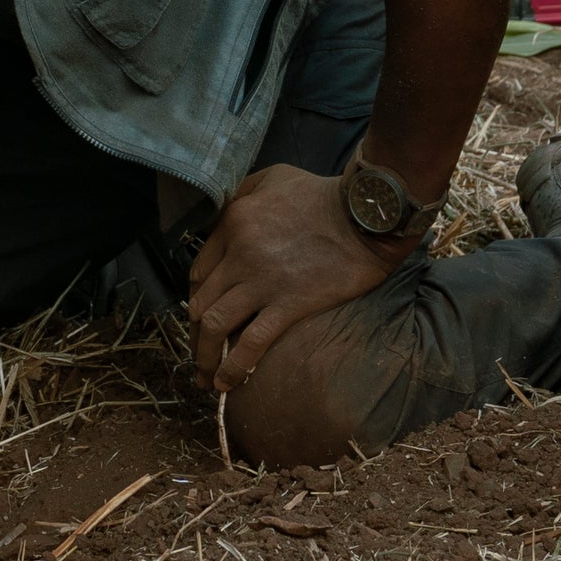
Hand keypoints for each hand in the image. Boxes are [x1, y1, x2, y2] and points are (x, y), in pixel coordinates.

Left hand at [187, 164, 408, 392]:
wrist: (366, 215)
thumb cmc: (323, 194)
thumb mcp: (274, 177)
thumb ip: (244, 193)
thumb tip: (227, 214)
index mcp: (233, 223)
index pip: (200, 271)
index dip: (197, 298)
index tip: (201, 318)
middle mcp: (239, 253)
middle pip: (200, 302)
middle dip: (194, 334)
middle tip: (199, 353)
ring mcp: (262, 281)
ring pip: (214, 325)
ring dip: (204, 357)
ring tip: (204, 379)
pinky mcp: (289, 304)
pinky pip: (250, 342)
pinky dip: (234, 367)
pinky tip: (227, 383)